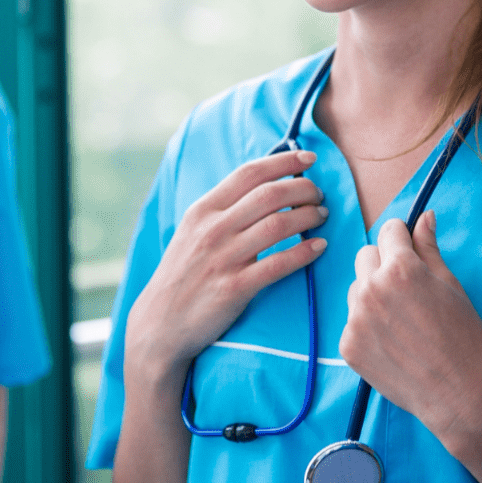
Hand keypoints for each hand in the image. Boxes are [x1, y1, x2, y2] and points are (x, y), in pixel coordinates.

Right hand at [126, 150, 328, 381]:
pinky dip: (304, 252)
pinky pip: (278, 264)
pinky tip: (319, 246)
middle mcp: (212, 229)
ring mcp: (223, 258)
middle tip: (319, 194)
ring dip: (307, 216)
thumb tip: (265, 185)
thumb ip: (223, 209)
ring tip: (322, 215)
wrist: (160, 323)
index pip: (249, 173)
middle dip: (302, 188)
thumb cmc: (183, 274)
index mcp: (203, 210)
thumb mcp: (193, 231)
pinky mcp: (234, 288)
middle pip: (269, 195)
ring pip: (277, 226)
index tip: (309, 158)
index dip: (284, 161)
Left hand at [340, 210, 481, 453]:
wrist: (460, 393)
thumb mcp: (450, 284)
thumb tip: (424, 215)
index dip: (402, 239)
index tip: (410, 251)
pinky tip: (393, 343)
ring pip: (357, 289)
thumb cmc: (463, 336)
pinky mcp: (348, 345)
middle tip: (407, 289)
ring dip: (372, 295)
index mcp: (399, 267)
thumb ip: (429, 247)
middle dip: (384, 264)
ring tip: (402, 320)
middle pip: (366, 256)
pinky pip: (352, 322)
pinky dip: (367, 328)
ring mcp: (356, 319)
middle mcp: (371, 289)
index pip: (389, 230)